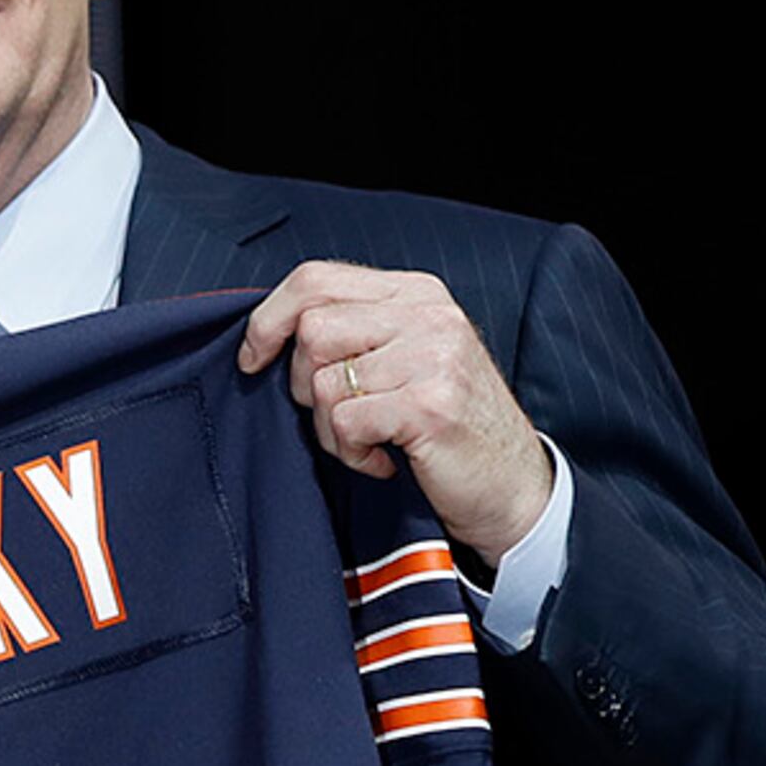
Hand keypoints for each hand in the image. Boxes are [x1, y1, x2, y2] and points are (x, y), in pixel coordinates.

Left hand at [238, 260, 552, 563]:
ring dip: (330, 430)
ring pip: (322, 383)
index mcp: (415, 292)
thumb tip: (267, 333)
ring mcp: (433, 355)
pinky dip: (351, 454)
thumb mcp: (405, 359)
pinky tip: (385, 461)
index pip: (316, 279)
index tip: (252, 359)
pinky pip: (345, 422)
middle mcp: (428, 313)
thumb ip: (353, 331)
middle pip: (311, 330)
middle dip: (303, 386)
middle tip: (341, 417)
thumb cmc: (445, 427)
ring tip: (370, 442)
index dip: (268, 320)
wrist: (513, 487)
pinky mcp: (430, 404)